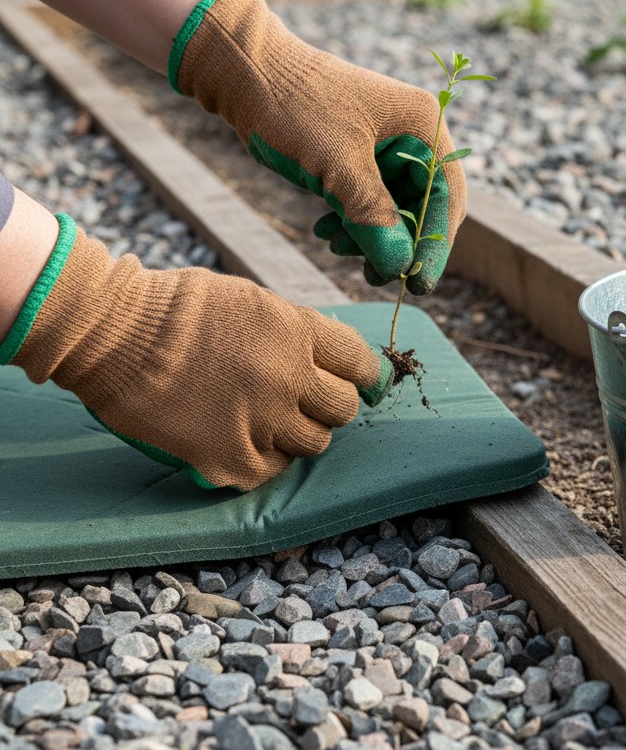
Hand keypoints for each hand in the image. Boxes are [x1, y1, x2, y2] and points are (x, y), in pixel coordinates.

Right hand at [7, 215, 392, 490]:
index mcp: (297, 330)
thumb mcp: (252, 301)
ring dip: (299, 435)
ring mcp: (260, 418)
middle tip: (307, 402)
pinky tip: (247, 445)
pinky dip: (264, 461)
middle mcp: (288, 376)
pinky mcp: (227, 455)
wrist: (114, 332)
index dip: (363, 374)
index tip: (357, 381)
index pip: (360, 362)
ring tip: (274, 424)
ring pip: (315, 443)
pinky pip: (271, 471)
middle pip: (344, 408)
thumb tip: (324, 357)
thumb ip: (293, 331)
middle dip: (330, 405)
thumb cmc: (177, 307)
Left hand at [170, 0, 467, 293]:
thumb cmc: (293, 105)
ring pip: (395, 203)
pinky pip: (370, 195)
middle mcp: (413, 131)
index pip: (447, 194)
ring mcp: (387, 140)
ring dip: (372, 233)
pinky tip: (325, 232)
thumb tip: (401, 267)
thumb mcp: (336, 165)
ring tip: (336, 250)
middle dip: (400, 242)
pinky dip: (353, 218)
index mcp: (423, 124)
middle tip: (376, 277)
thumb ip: (372, 216)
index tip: (418, 283)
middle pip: (425, 202)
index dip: (436, 243)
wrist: (242, 68)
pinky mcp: (359, 149)